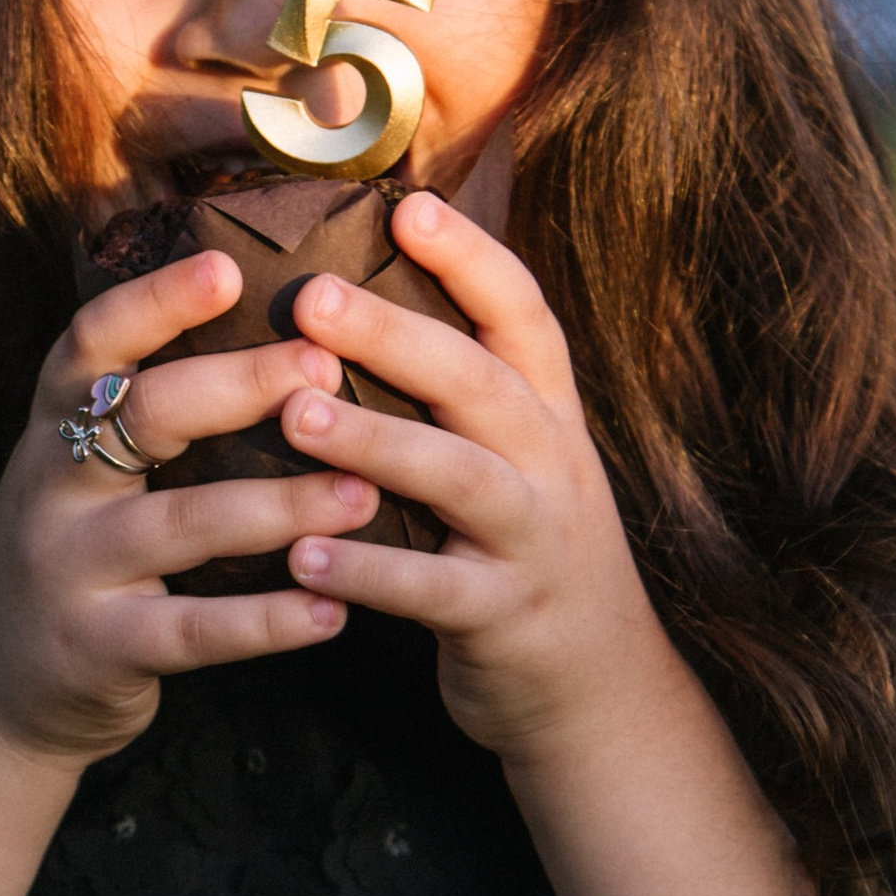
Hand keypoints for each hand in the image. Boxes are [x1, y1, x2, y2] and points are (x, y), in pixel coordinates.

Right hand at [0, 251, 368, 765]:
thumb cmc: (73, 549)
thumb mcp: (77, 468)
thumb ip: (144, 408)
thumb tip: (266, 319)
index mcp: (54, 425)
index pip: (92, 342)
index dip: (155, 301)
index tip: (229, 267)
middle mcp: (53, 486)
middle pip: (145, 416)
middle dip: (240, 386)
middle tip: (326, 366)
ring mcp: (72, 568)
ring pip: (184, 525)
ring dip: (282, 505)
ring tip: (365, 492)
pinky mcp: (99, 649)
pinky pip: (194, 632)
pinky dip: (268, 622)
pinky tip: (334, 610)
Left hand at [277, 190, 675, 768]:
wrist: (598, 690)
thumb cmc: (522, 550)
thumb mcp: (516, 460)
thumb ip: (460, 393)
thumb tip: (358, 298)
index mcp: (548, 414)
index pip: (522, 315)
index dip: (471, 257)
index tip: (408, 206)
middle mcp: (550, 465)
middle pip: (481, 381)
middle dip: (397, 334)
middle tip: (310, 299)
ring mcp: (534, 542)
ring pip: (463, 478)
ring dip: (379, 442)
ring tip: (297, 416)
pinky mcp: (506, 619)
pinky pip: (435, 591)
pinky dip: (370, 573)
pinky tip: (303, 557)